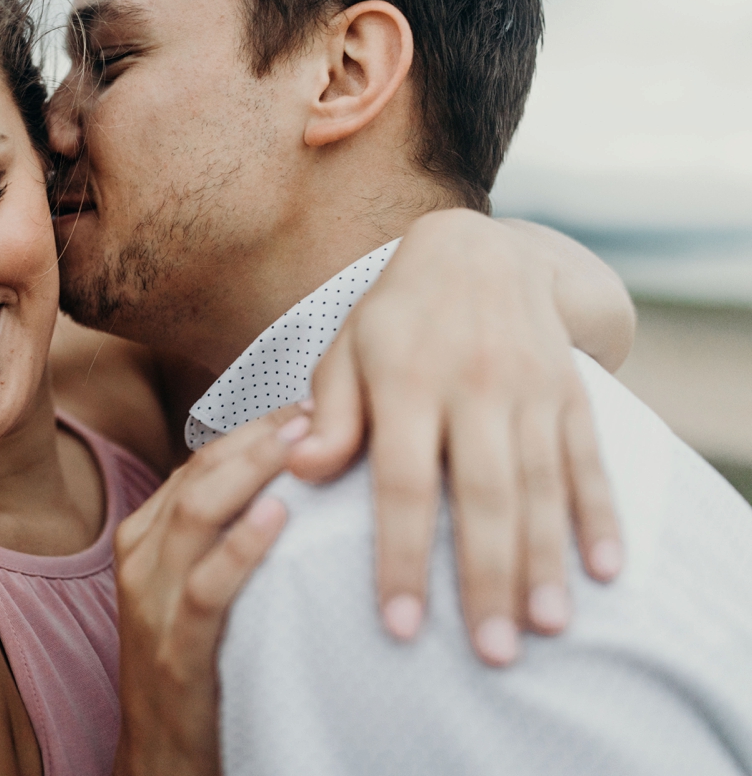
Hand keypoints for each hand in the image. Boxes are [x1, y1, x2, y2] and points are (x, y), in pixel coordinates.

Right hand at [113, 406, 302, 775]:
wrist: (161, 756)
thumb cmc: (198, 662)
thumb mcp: (197, 585)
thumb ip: (224, 533)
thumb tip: (294, 478)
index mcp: (145, 535)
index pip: (201, 461)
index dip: (255, 427)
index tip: (310, 402)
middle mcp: (140, 557)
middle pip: (199, 474)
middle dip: (258, 436)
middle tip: (317, 408)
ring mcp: (150, 601)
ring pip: (196, 514)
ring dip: (253, 472)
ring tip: (303, 444)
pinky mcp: (173, 648)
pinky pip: (205, 587)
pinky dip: (241, 547)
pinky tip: (279, 518)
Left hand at [289, 209, 624, 666]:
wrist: (481, 253)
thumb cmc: (394, 318)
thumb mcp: (346, 349)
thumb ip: (329, 411)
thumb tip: (301, 468)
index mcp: (405, 378)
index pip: (402, 481)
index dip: (400, 554)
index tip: (400, 624)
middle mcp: (473, 384)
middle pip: (482, 493)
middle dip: (486, 576)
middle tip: (491, 653)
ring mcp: (530, 388)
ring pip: (541, 485)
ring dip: (547, 559)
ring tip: (546, 628)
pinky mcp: (571, 392)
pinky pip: (588, 459)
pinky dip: (600, 514)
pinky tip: (605, 570)